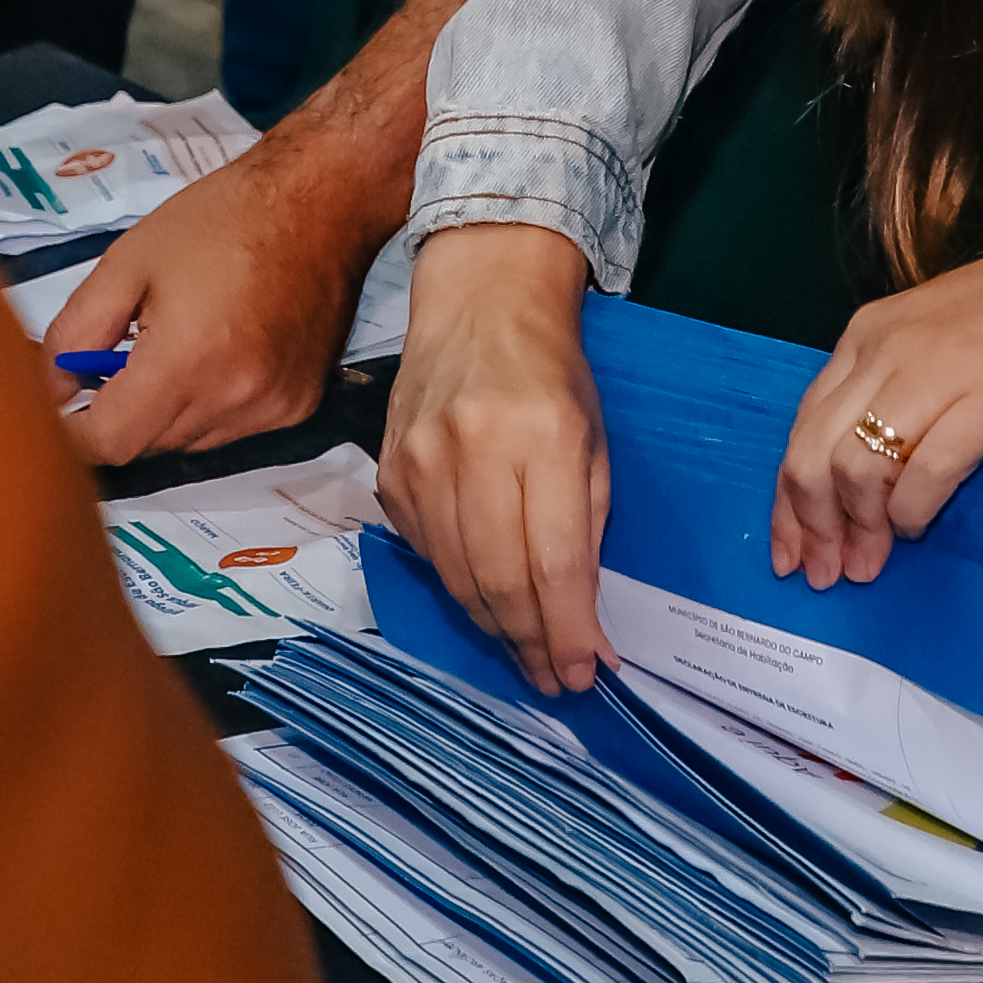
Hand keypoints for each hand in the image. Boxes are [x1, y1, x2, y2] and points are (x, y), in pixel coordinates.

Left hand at [38, 135, 377, 469]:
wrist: (322, 200)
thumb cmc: (221, 219)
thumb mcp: (127, 261)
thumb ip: (75, 331)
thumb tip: (52, 388)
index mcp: (185, 362)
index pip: (110, 442)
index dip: (75, 434)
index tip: (62, 410)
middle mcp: (233, 399)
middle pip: (148, 444)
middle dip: (121, 411)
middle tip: (120, 354)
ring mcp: (272, 408)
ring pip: (191, 441)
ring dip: (167, 411)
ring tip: (178, 343)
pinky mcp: (299, 406)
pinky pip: (234, 428)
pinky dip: (213, 405)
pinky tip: (221, 350)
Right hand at [377, 223, 609, 688]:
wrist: (478, 303)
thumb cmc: (553, 372)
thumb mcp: (592, 440)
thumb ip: (586, 526)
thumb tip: (581, 619)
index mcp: (541, 437)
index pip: (554, 561)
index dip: (570, 629)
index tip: (587, 672)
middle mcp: (473, 449)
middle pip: (499, 580)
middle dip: (532, 642)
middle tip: (555, 680)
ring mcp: (420, 463)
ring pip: (456, 577)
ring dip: (495, 626)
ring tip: (526, 654)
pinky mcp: (389, 473)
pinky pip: (426, 553)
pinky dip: (459, 585)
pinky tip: (486, 599)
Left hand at [769, 218, 982, 588]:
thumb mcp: (928, 341)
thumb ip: (887, 393)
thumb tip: (854, 481)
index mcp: (865, 335)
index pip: (801, 427)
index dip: (789, 500)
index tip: (789, 550)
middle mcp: (885, 350)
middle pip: (815, 454)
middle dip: (814, 525)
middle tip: (827, 572)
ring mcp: (934, 370)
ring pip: (858, 466)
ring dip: (860, 528)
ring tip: (872, 563)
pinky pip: (926, 471)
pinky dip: (912, 511)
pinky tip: (917, 529)